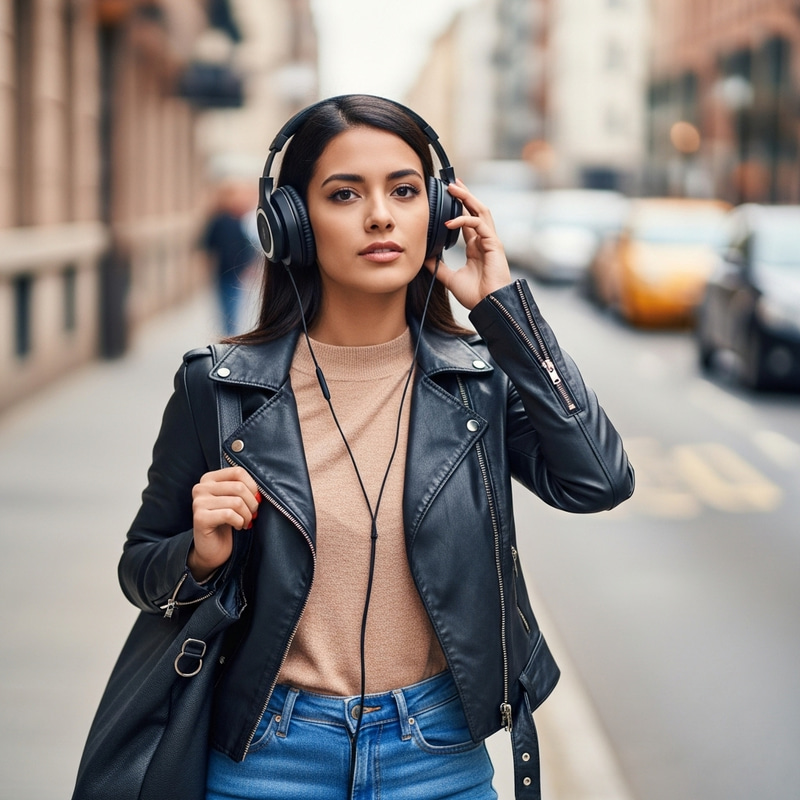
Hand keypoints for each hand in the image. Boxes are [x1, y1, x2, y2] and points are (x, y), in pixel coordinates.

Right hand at [189, 466, 260, 580]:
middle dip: (252, 503)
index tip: (255, 499)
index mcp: (209, 479)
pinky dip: (239, 522)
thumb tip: (259, 491)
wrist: (213, 549)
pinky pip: (230, 515)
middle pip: (239, 487)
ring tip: (245, 521)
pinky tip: (238, 526)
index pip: (238, 471)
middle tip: (252, 514)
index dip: (253, 486)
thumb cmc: (227, 522)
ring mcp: (198, 502)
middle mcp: (201, 487)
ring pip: (236, 502)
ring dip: (247, 515)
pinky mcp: (200, 518)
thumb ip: (243, 489)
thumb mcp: (235, 500)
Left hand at [425, 179, 512, 309]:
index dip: (459, 207)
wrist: (489, 306)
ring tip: (453, 188)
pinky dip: (465, 220)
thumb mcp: (451, 279)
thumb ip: (439, 268)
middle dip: (465, 194)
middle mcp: (484, 241)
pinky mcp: (494, 245)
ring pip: (481, 211)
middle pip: (476, 210)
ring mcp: (490, 241)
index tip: (449, 195)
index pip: (469, 220)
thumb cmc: (475, 295)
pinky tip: (450, 222)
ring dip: (467, 198)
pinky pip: (480, 225)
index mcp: (476, 247)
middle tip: (452, 182)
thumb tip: (425, 259)